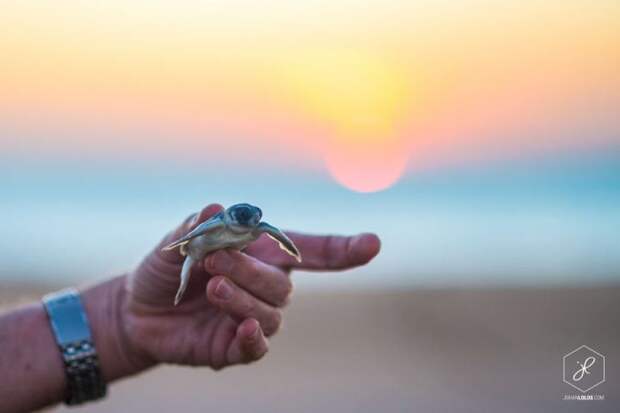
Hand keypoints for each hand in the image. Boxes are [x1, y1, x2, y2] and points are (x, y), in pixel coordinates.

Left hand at [120, 203, 380, 370]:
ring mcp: (253, 317)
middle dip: (249, 270)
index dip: (345, 250)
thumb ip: (197, 227)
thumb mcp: (174, 243)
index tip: (374, 244)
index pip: (313, 252)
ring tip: (212, 286)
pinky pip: (258, 346)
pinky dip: (255, 338)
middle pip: (281, 283)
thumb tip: (218, 206)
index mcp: (262, 254)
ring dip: (243, 298)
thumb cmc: (165, 268)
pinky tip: (245, 327)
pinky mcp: (235, 347)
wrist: (137, 310)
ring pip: (272, 312)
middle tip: (213, 262)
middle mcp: (266, 286)